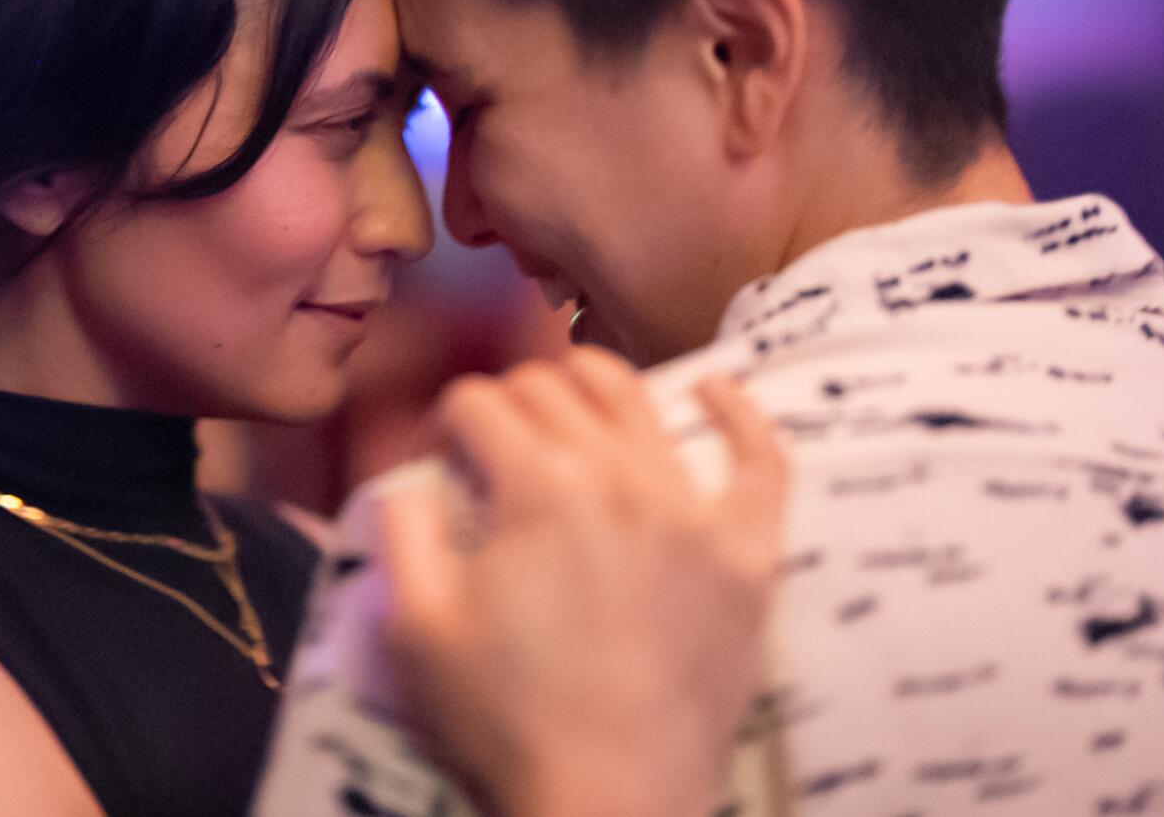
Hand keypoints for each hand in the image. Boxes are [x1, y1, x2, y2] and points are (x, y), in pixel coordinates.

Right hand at [371, 349, 787, 816]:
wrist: (611, 804)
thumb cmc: (507, 722)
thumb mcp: (414, 626)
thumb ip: (402, 527)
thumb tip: (407, 472)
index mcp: (537, 486)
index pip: (479, 403)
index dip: (447, 424)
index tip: (442, 463)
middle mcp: (620, 477)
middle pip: (553, 389)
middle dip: (509, 404)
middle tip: (495, 451)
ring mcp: (694, 511)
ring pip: (639, 401)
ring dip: (591, 388)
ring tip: (570, 406)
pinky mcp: (748, 554)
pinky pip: (762, 458)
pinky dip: (739, 411)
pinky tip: (717, 388)